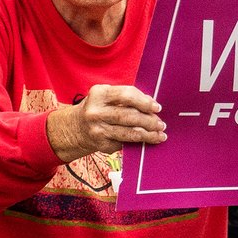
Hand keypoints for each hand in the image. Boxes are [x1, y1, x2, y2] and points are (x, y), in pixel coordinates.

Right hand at [47, 85, 165, 160]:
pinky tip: (146, 141)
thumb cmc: (98, 108)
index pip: (126, 95)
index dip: (144, 102)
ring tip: (160, 135)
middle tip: (161, 124)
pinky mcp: (101, 144)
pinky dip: (138, 142)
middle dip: (149, 121)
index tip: (157, 107)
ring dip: (148, 135)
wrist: (76, 127)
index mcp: (99, 94)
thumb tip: (152, 106)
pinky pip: (125, 143)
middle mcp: (96, 112)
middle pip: (130, 116)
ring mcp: (98, 129)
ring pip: (129, 133)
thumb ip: (126, 97)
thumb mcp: (106, 96)